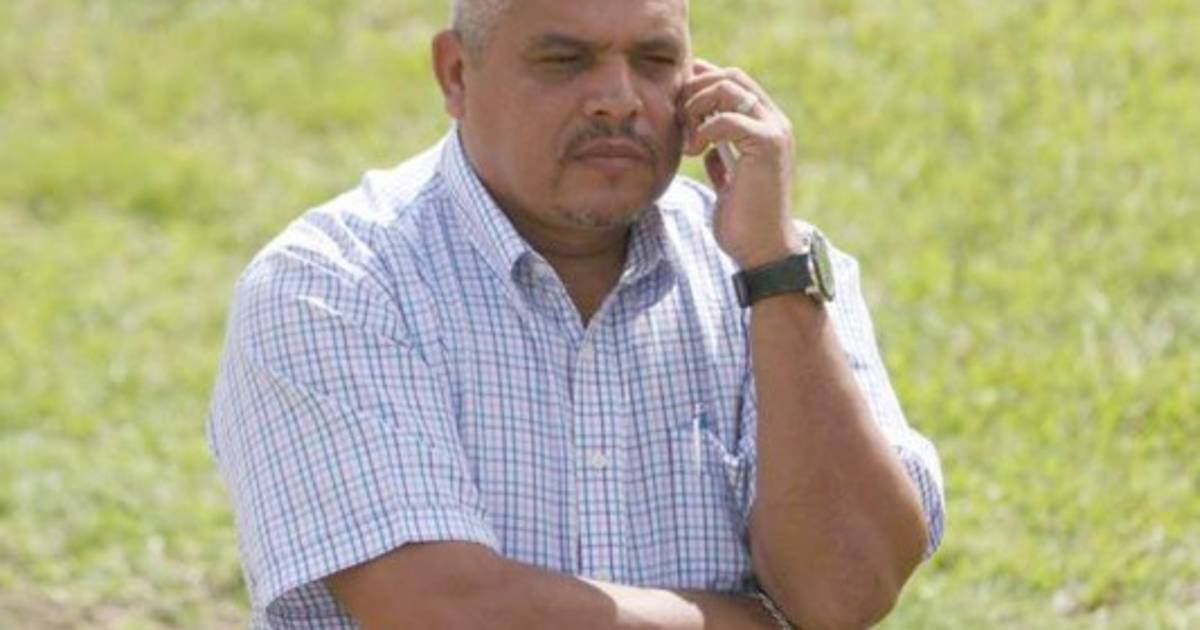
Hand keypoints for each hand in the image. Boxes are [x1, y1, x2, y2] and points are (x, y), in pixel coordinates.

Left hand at [679, 59, 803, 268]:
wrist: (763, 250)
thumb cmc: (744, 220)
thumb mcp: (728, 181)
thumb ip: (722, 157)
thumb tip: (706, 147)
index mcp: (766, 126)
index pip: (733, 80)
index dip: (701, 81)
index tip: (676, 101)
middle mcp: (775, 122)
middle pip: (730, 75)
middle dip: (695, 90)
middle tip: (677, 119)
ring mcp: (774, 131)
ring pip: (729, 87)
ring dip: (697, 106)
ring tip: (687, 137)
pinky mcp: (768, 145)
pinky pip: (727, 118)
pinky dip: (703, 130)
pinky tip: (694, 152)